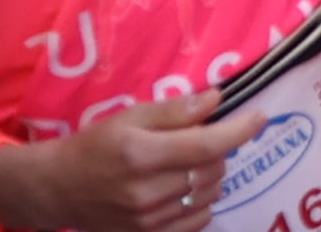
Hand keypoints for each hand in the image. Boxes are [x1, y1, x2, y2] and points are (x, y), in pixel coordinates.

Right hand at [0, 94, 261, 231]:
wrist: (60, 189)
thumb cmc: (95, 145)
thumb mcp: (130, 117)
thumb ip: (174, 111)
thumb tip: (217, 100)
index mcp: (141, 155)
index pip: (206, 146)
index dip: (239, 131)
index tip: (260, 117)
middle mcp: (147, 193)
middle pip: (212, 171)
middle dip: (219, 149)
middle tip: (204, 137)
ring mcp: (149, 221)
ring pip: (208, 196)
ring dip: (212, 175)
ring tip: (191, 162)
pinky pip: (198, 221)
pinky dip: (202, 201)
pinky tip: (185, 188)